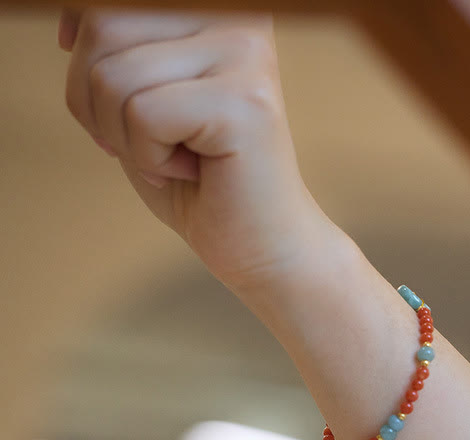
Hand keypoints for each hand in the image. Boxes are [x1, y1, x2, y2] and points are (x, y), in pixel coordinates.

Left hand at [60, 8, 331, 288]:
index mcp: (217, 12)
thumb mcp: (140, 103)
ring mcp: (245, 56)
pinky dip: (150, 159)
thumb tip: (69, 21)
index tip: (113, 104)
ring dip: (127, 139)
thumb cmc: (201, 183)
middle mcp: (238, 20)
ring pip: (114, 77)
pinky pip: (142, 115)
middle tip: (145, 147)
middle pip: (103, 26)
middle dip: (96, 104)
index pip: (108, 3)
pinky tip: (193, 172)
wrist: (262, 247)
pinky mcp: (243, 103)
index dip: (84, 51)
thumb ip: (114, 52)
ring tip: (176, 161)